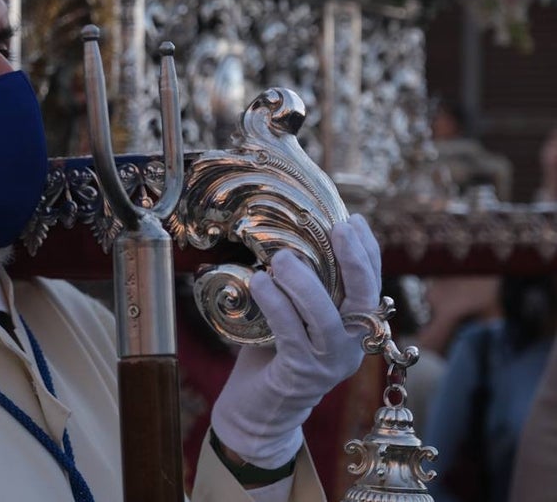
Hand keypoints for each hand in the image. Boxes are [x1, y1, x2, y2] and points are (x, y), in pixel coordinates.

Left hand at [211, 214, 381, 468]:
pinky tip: (259, 282)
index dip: (367, 252)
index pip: (372, 286)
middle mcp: (350, 348)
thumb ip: (302, 286)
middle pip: (365, 301)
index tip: (353, 220)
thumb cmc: (274, 355)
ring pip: (327, 319)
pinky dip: (276, 305)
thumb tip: (290, 237)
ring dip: (305, 283)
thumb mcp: (294, 315)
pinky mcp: (299, 375)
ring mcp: (327, 364)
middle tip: (338, 229)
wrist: (259, 411)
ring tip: (282, 258)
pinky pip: (291, 334)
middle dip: (356, 262)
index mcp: (356, 331)